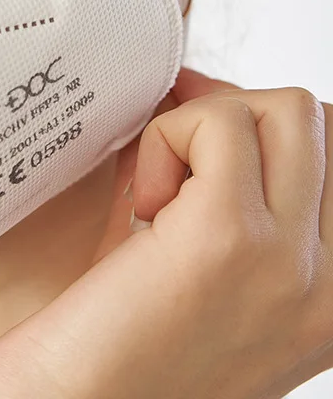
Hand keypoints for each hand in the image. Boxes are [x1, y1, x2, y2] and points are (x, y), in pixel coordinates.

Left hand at [0, 69, 332, 398]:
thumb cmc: (121, 343)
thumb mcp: (204, 265)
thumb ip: (225, 186)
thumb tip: (206, 92)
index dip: (267, 132)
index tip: (208, 137)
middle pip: (322, 123)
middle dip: (239, 115)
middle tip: (177, 155)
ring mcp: (290, 260)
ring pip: (286, 110)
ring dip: (208, 124)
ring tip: (161, 190)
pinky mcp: (227, 236)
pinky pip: (218, 125)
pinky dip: (167, 137)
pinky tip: (140, 202)